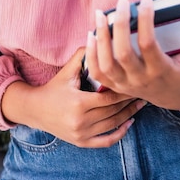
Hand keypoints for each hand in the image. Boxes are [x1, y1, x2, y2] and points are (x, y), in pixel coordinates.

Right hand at [1, 47, 146, 147]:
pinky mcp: (81, 142)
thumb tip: (100, 37)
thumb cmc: (54, 87)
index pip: (109, 98)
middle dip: (130, 101)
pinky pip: (106, 141)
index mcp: (78, 103)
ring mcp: (81, 134)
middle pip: (114, 112)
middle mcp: (81, 121)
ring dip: (129, 115)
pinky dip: (119, 133)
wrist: (36, 110)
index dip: (125, 91)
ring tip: (141, 103)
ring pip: (112, 125)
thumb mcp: (67, 71)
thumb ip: (84, 55)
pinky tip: (130, 123)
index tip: (136, 81)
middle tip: (144, 90)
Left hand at [85, 0, 179, 110]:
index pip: (148, 43)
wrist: (173, 98)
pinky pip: (97, 72)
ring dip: (101, 37)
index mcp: (161, 71)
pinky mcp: (114, 85)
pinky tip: (91, 33)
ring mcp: (125, 84)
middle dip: (120, 23)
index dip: (146, 18)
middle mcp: (140, 79)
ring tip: (101, 13)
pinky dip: (90, 53)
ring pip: (106, 63)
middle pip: (123, 52)